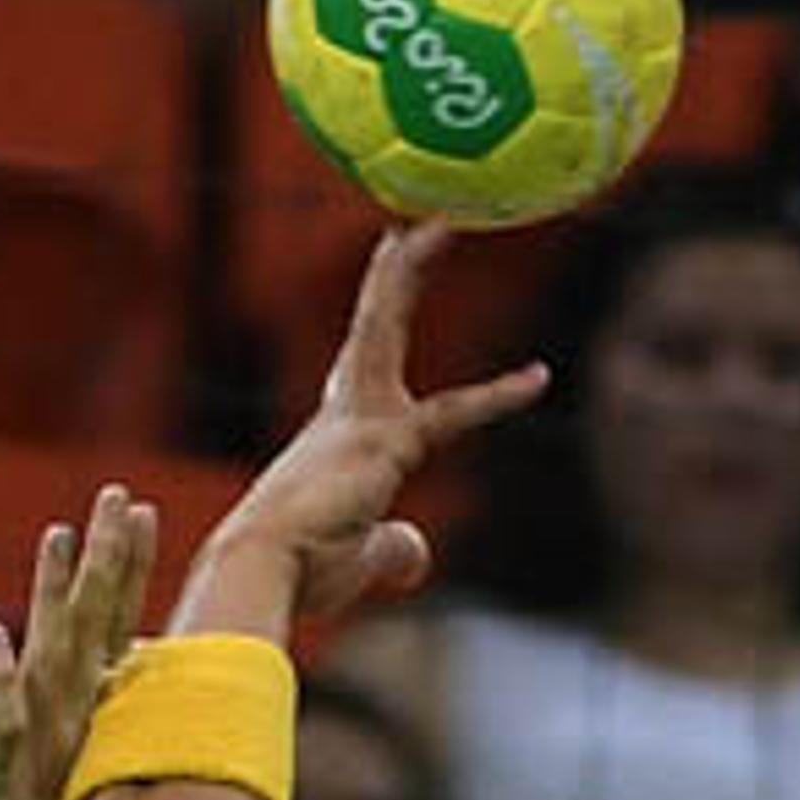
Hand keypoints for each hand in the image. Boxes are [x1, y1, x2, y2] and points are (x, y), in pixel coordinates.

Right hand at [189, 224, 547, 630]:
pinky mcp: (384, 439)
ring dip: (410, 273)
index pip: (367, 367)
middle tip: (407, 230)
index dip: (382, 327)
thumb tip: (417, 557)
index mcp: (337, 436)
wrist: (261, 569)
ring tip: (439, 227)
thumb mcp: (359, 559)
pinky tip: (538, 381)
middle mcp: (344, 414)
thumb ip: (393, 550)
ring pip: (384, 326)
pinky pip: (458, 413)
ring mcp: (360, 418)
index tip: (393, 291)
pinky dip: (499, 398)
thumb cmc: (299, 573)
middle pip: (372, 326)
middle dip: (391, 277)